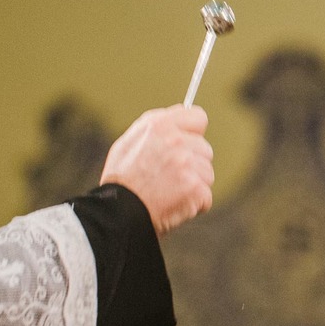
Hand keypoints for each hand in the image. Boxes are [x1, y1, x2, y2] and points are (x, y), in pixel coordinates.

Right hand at [100, 104, 213, 234]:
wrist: (117, 213)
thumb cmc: (121, 180)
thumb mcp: (129, 141)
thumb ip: (158, 125)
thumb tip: (182, 111)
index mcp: (160, 125)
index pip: (198, 118)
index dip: (193, 132)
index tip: (188, 143)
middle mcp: (176, 141)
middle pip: (204, 149)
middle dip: (192, 162)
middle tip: (169, 176)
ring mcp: (187, 165)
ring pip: (207, 173)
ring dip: (194, 184)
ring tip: (169, 192)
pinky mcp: (195, 188)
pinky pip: (206, 196)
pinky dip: (195, 204)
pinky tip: (175, 205)